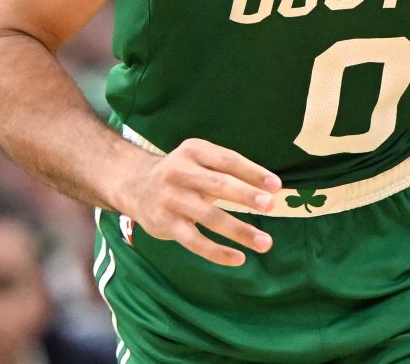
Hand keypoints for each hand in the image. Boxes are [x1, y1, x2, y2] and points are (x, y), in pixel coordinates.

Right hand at [117, 137, 282, 265]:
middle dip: (245, 195)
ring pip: (209, 217)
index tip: (276, 185)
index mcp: (193, 151)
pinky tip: (238, 258)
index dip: (252, 172)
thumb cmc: (181, 173)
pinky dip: (218, 252)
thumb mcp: (198, 158)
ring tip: (264, 242)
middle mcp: (179, 172)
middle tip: (270, 205)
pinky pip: (195, 241)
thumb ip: (226, 169)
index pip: (227, 160)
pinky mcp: (165, 225)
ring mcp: (171, 199)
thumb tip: (267, 190)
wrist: (134, 184)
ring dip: (239, 230)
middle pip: (218, 184)